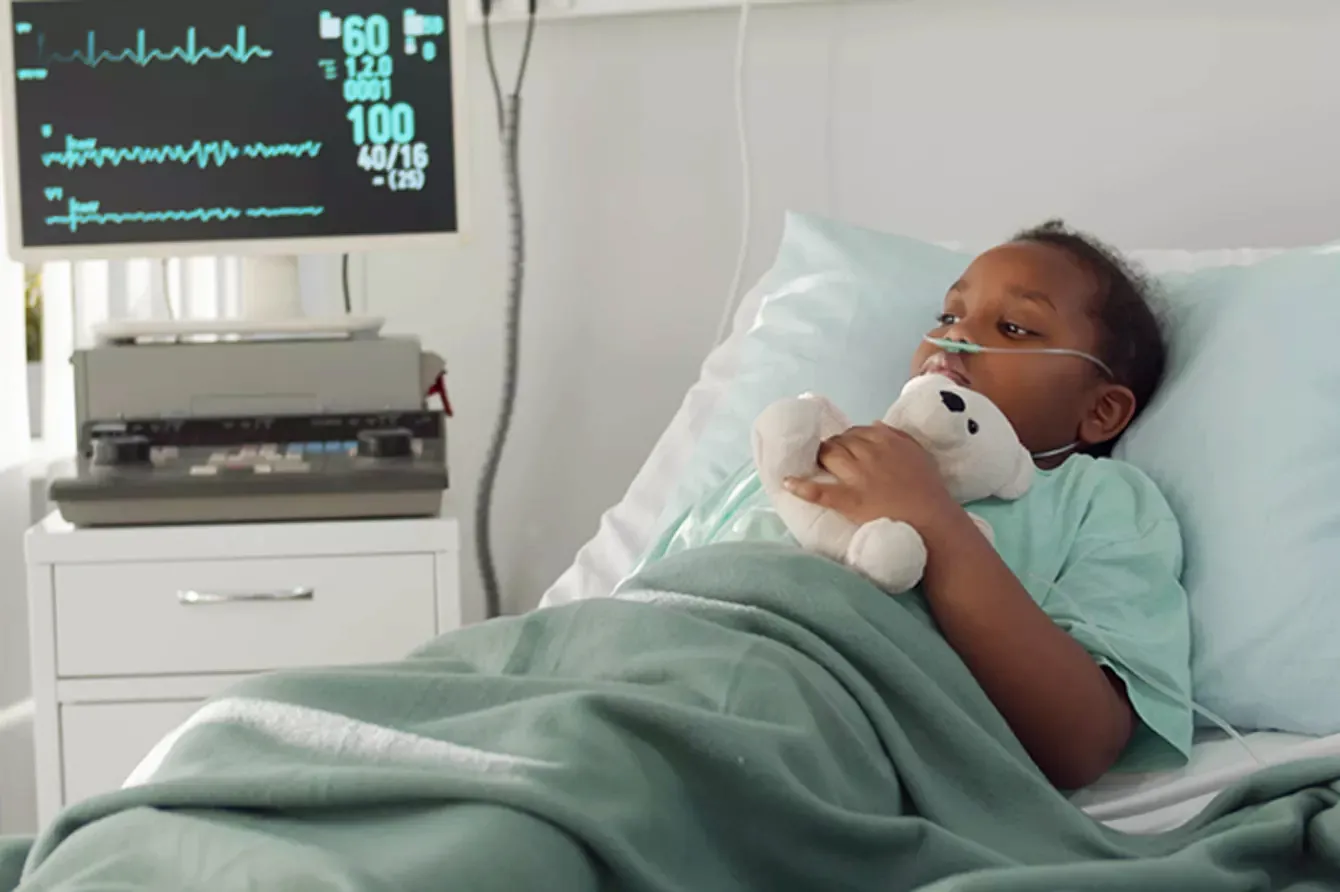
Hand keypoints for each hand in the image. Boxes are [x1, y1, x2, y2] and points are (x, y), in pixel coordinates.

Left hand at [784, 423, 959, 533]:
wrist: (933, 522)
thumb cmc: (929, 492)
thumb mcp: (919, 455)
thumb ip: (898, 437)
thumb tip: (874, 424)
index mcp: (888, 441)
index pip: (858, 431)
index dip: (848, 440)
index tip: (846, 449)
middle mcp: (871, 453)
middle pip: (840, 441)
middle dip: (832, 447)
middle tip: (829, 460)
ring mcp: (859, 476)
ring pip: (829, 455)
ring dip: (819, 458)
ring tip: (813, 464)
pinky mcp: (850, 500)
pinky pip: (820, 491)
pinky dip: (801, 487)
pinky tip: (788, 483)